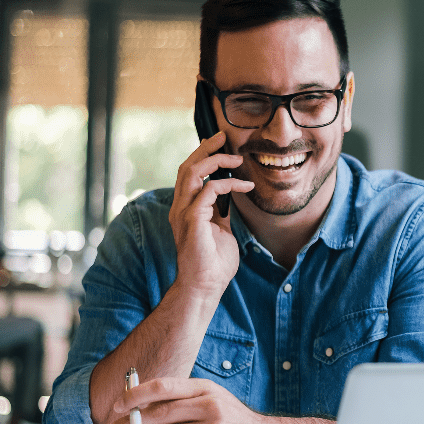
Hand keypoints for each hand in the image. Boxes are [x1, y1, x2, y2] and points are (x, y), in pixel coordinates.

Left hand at [105, 377, 272, 423]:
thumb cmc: (233, 421)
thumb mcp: (212, 400)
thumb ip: (181, 401)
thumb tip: (141, 405)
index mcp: (205, 389)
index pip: (164, 386)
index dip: (135, 395)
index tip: (117, 406)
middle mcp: (210, 406)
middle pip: (160, 413)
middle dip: (130, 423)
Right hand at [169, 132, 253, 298]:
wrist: (205, 286)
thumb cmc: (213, 262)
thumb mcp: (220, 230)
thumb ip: (220, 212)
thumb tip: (230, 197)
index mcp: (185, 208)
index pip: (188, 173)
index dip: (203, 156)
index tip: (221, 145)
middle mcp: (180, 207)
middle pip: (186, 166)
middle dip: (205, 148)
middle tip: (224, 137)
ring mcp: (183, 213)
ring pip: (191, 172)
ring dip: (214, 161)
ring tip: (235, 158)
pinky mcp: (192, 220)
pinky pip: (207, 190)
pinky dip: (226, 184)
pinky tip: (244, 186)